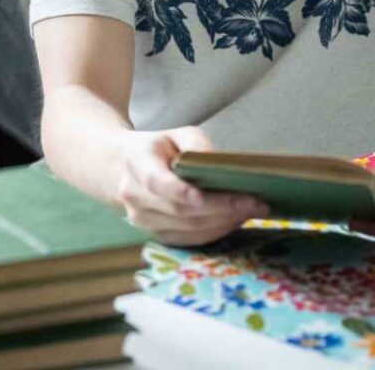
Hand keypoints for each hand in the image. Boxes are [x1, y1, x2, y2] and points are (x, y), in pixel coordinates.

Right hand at [114, 125, 266, 246]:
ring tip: (253, 210)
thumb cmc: (155, 149)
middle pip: (181, 209)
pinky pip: (190, 239)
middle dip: (221, 208)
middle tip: (255, 202)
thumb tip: (217, 162)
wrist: (119, 170)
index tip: (206, 196)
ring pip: (188, 228)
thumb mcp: (173, 134)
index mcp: (136, 164)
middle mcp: (135, 197)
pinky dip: (216, 231)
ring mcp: (143, 221)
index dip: (181, 192)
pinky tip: (235, 220)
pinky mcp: (156, 235)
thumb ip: (194, 142)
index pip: (157, 182)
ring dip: (223, 222)